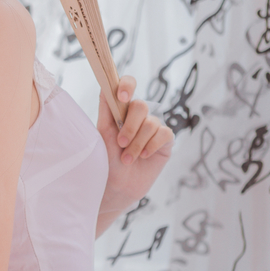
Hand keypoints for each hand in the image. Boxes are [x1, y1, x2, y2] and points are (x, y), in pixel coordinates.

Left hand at [96, 76, 173, 224]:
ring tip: (128, 159)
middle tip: (121, 143)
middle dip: (130, 126)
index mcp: (122, 110)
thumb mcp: (103, 133)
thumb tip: (105, 85)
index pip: (128, 85)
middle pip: (141, 105)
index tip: (121, 96)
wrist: (117, 185)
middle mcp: (139, 116)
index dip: (127, 85)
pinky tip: (144, 156)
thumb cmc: (107, 159)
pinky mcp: (165, 141)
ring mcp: (154, 127)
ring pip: (151, 123)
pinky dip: (152, 145)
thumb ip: (106, 110)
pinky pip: (164, 134)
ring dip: (137, 143)